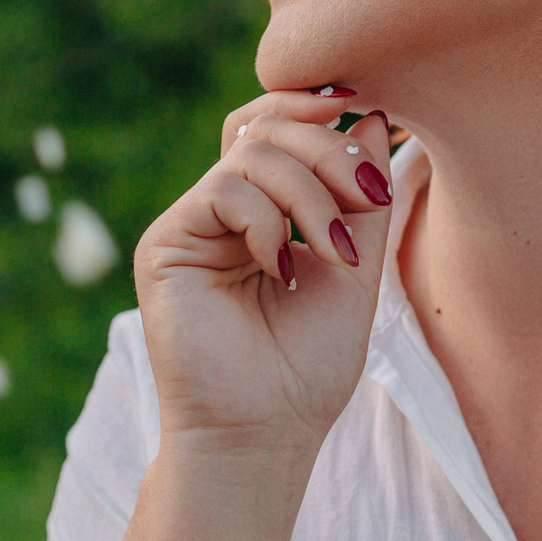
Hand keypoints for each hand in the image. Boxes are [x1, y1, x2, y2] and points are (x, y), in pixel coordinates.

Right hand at [132, 89, 394, 458]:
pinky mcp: (166, 243)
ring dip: (310, 194)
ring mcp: (192, 224)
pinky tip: (282, 270)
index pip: (279, 129)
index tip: (369, 109)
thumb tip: (375, 117)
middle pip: (267, 128)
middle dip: (329, 150)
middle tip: (367, 197)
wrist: (263, 432)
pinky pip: (223, 190)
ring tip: (336, 254)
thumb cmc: (308, 365)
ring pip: (252, 153)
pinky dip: (267, 222)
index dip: (317, 108)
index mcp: (263, 211)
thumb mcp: (356, 267)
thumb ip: (363, 197)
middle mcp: (223, 211)